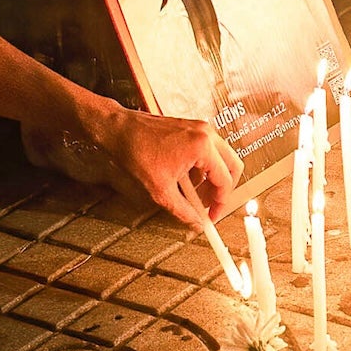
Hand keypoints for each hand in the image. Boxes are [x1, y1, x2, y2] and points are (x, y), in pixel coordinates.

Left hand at [84, 106, 242, 226]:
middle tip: (209, 205)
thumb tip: (196, 222)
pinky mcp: (192, 128)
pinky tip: (184, 178)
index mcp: (202, 147)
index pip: (225, 180)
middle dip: (221, 189)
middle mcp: (206, 134)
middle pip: (231, 166)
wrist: (118, 130)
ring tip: (192, 193)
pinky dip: (202, 167)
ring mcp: (200, 128)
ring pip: (221, 158)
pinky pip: (208, 150)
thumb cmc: (136, 151)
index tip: (212, 215)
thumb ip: (183, 210)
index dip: (220, 203)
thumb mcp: (161, 190)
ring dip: (211, 178)